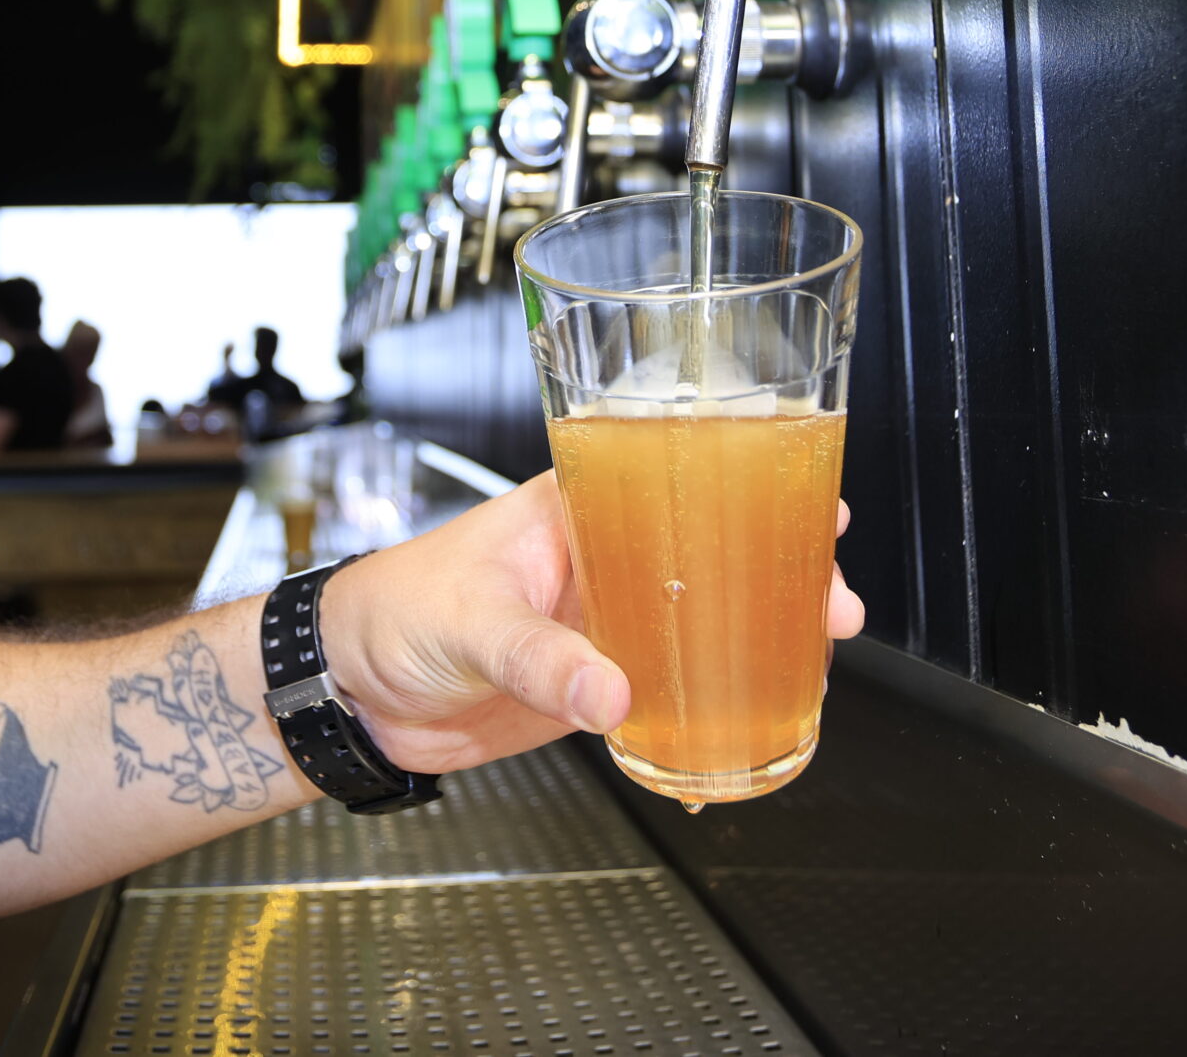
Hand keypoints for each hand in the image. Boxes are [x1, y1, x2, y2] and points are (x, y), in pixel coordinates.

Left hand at [323, 474, 867, 774]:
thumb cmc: (390, 612)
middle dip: (781, 562)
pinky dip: (714, 694)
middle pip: (710, 544)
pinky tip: (752, 710)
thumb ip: (539, 659)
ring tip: (823, 642)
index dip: (749, 481)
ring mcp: (601, 618)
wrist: (351, 692)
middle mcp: (599, 555)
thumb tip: (611, 694)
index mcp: (573, 507)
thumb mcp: (468, 622)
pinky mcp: (591, 679)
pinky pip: (671, 680)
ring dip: (761, 625)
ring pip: (703, 611)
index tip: (812, 500)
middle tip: (835, 595)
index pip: (674, 475)